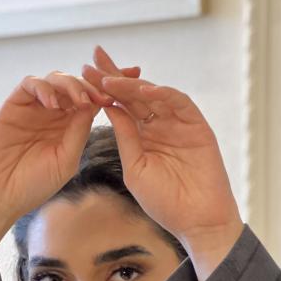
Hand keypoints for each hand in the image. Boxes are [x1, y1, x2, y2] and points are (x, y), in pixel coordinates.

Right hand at [0, 63, 141, 223]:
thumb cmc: (35, 184)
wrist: (2, 195)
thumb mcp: (67, 158)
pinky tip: (54, 103)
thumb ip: (80, 130)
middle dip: (96, 81)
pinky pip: (31, 84)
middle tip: (108, 86)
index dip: (113, 88)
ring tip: (80, 100)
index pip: (95, 99)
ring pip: (57, 79)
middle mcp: (55, 112)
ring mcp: (36, 106)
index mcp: (71, 125)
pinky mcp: (15, 104)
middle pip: (78, 83)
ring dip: (71, 85)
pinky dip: (44, 88)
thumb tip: (98, 103)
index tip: (135, 80)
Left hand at [82, 46, 242, 246]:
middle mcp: (160, 126)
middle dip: (113, 76)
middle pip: (134, 94)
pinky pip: (180, 103)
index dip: (103, 90)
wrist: (197, 221)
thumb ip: (125, 138)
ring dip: (133, 85)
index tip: (82, 74)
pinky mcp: (198, 126)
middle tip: (93, 59)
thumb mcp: (136, 168)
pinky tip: (145, 90)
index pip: (121, 106)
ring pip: (154, 95)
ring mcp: (179, 124)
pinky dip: (164, 95)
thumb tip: (109, 108)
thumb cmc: (165, 203)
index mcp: (143, 137)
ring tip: (111, 78)